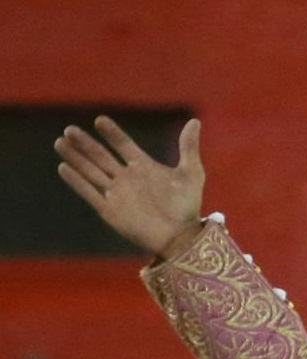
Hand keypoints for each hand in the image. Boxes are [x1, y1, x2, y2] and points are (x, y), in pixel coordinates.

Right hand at [54, 116, 204, 258]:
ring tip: (60, 142)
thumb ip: (188, 147)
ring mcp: (117, 194)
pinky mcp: (110, 211)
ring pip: (91, 171)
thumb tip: (194, 121)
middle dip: (85, 143)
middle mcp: (127, 179)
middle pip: (101, 156)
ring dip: (75, 158)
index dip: (112, 133)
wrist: (181, 237)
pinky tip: (63, 168)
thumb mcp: (191, 174)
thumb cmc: (188, 207)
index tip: (100, 121)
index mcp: (144, 168)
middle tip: (69, 129)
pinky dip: (76, 181)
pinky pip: (89, 193)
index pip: (123, 145)